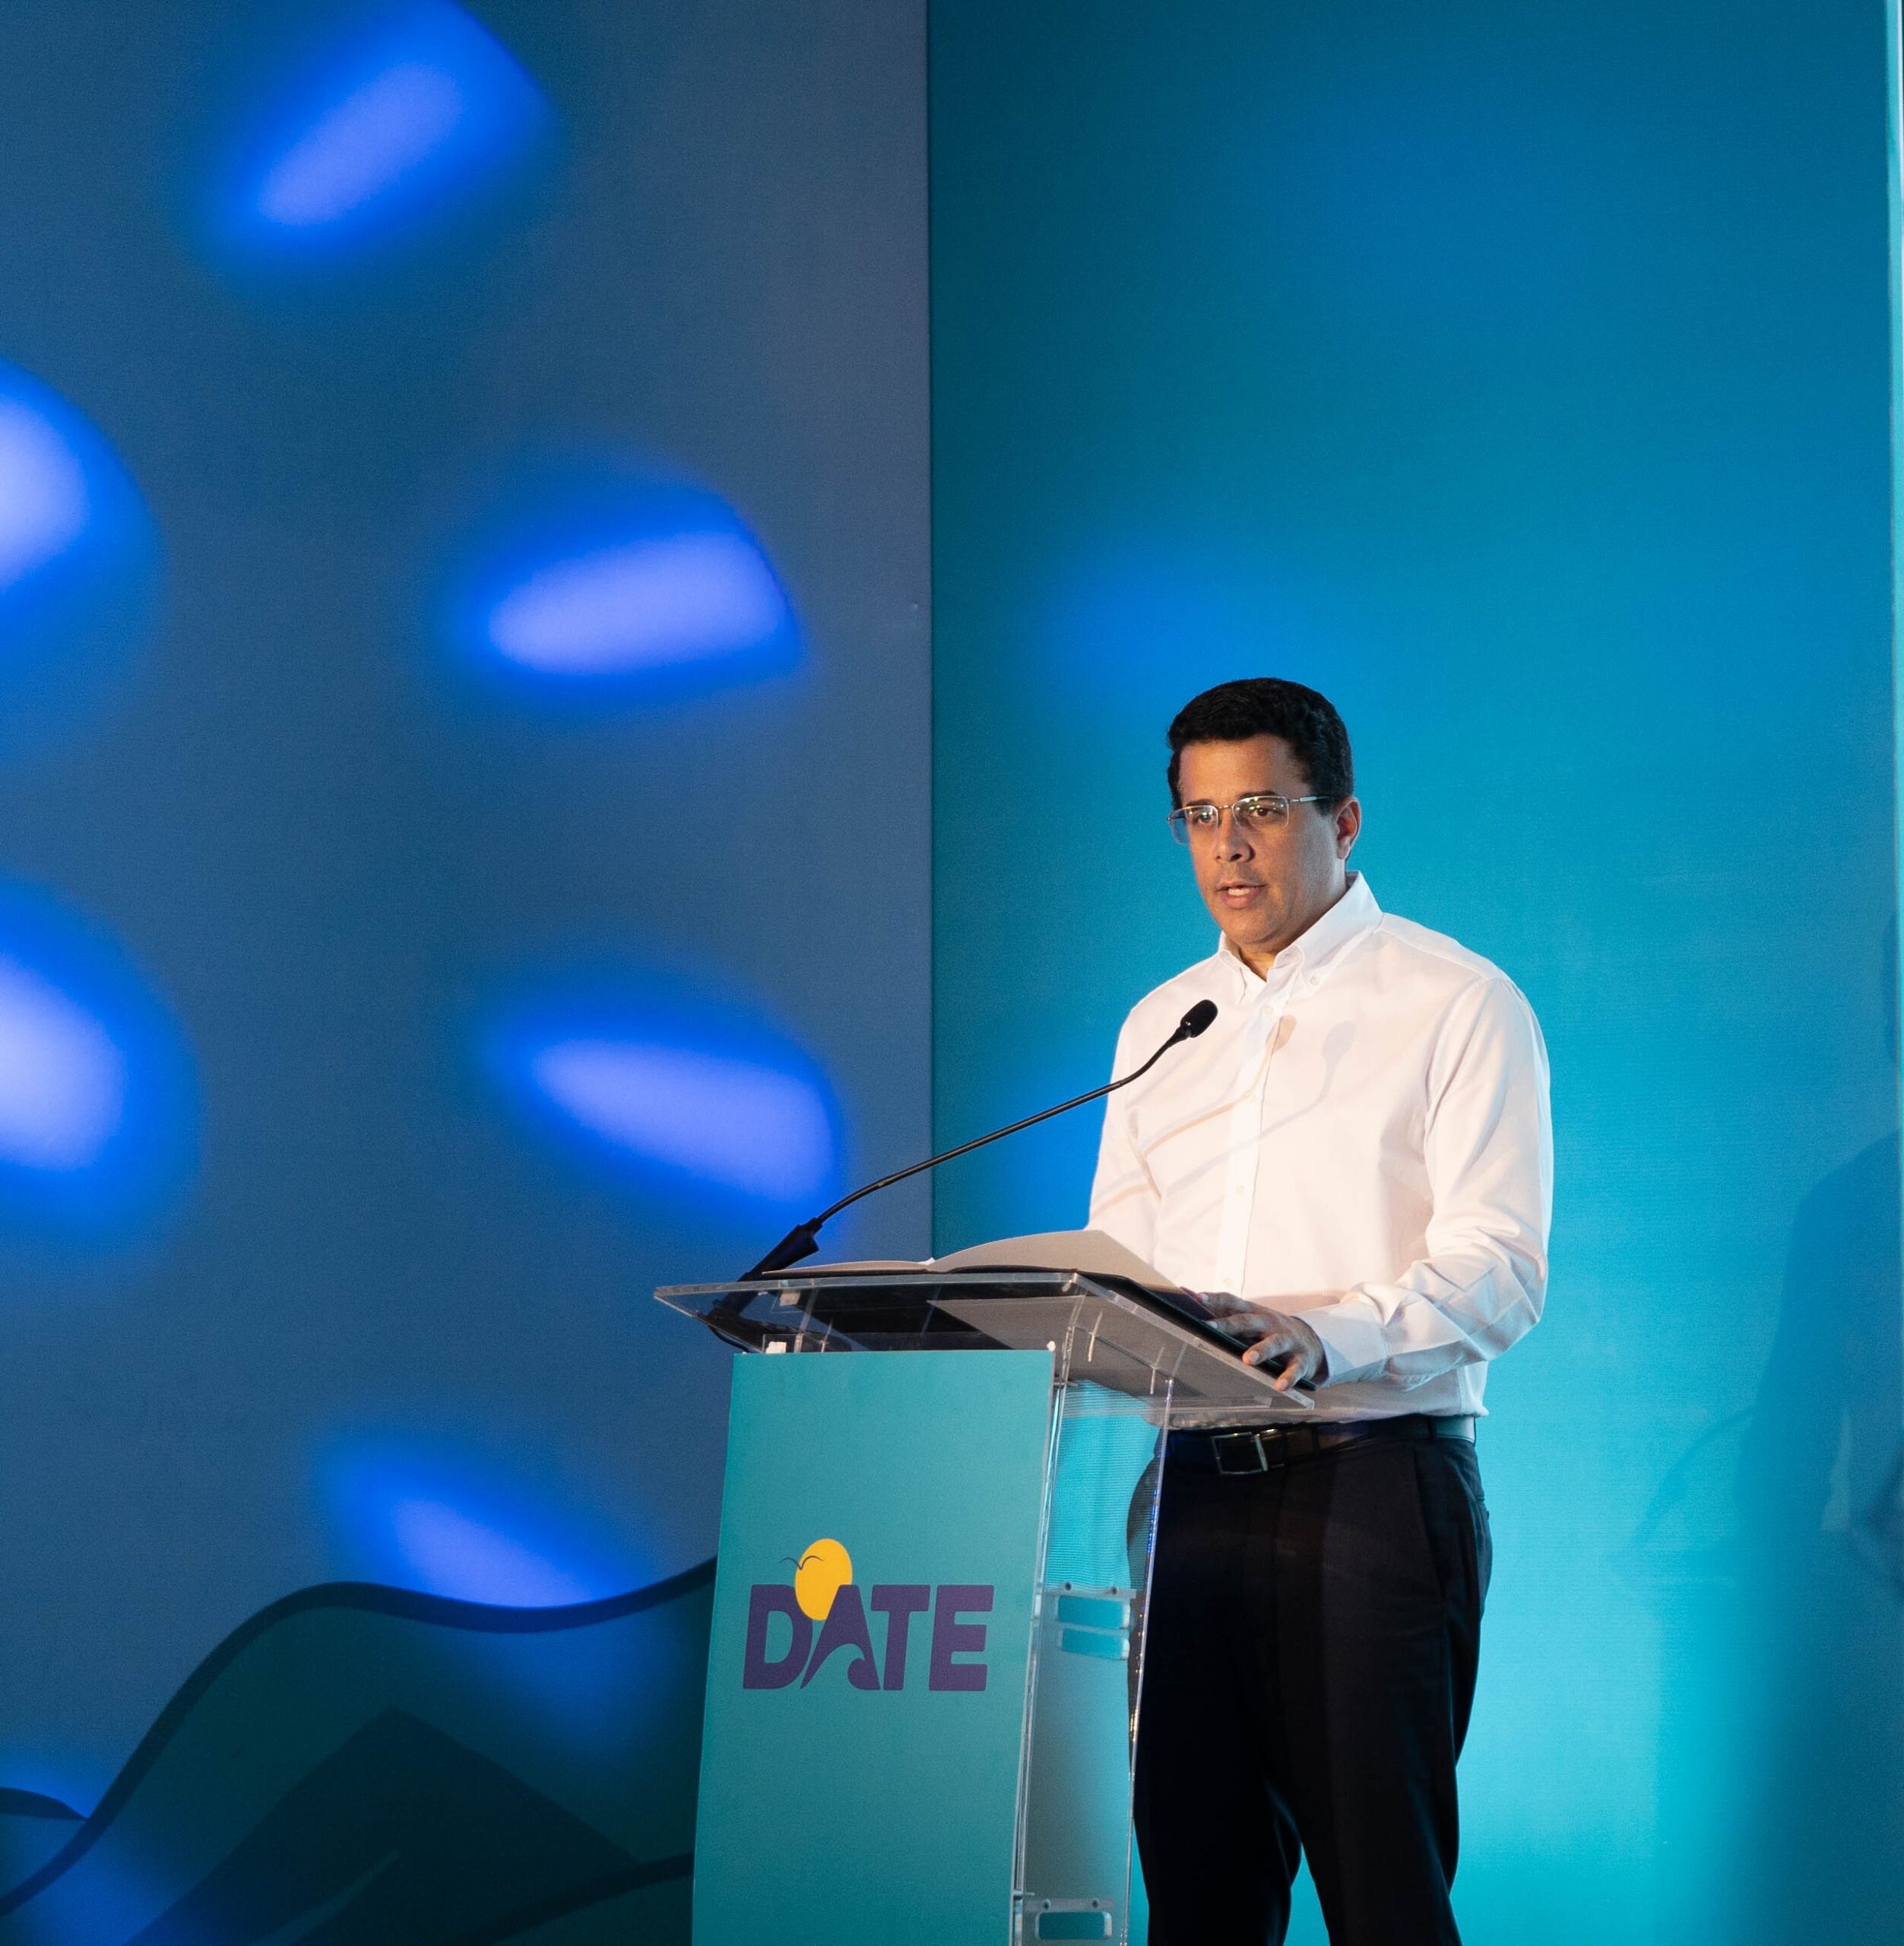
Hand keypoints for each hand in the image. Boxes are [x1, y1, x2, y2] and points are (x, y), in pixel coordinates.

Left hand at [1201, 1295, 1325, 1391]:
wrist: (1312, 1340)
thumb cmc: (1270, 1330)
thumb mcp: (1252, 1319)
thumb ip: (1224, 1312)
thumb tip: (1187, 1296)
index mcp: (1255, 1312)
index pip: (1233, 1302)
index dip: (1215, 1299)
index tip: (1197, 1297)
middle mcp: (1270, 1323)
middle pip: (1248, 1321)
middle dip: (1229, 1324)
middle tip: (1209, 1327)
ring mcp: (1287, 1340)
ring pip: (1273, 1343)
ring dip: (1260, 1351)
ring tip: (1247, 1359)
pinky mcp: (1301, 1359)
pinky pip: (1294, 1369)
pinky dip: (1287, 1377)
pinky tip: (1279, 1386)